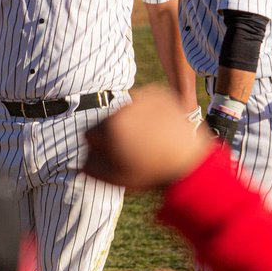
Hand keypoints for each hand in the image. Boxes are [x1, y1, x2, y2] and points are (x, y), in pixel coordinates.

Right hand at [83, 85, 212, 191]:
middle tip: (135, 149)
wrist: (191, 162)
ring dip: (131, 121)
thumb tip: (80, 159)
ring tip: (149, 139)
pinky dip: (148, 112)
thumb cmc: (152, 173)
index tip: (117, 158)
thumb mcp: (115, 177)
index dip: (102, 149)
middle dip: (116, 133)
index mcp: (110, 126)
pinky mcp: (159, 93)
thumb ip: (90, 167)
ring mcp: (143, 97)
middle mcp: (124, 107)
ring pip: (126, 110)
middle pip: (108, 120)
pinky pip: (144, 102)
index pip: (90, 134)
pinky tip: (158, 128)